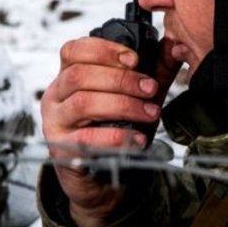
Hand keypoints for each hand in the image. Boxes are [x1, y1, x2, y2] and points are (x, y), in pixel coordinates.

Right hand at [40, 36, 180, 226]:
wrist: (99, 178)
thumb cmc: (112, 131)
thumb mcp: (130, 98)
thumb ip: (148, 73)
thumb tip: (172, 48)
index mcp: (67, 77)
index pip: (73, 51)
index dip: (103, 50)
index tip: (134, 59)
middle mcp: (55, 97)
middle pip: (79, 76)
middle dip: (121, 80)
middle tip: (150, 88)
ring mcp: (55, 124)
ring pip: (82, 103)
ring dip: (122, 105)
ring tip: (149, 112)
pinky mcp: (61, 150)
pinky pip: (86, 139)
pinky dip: (116, 137)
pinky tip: (137, 139)